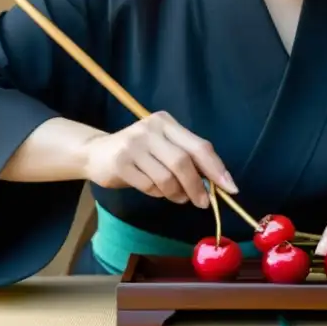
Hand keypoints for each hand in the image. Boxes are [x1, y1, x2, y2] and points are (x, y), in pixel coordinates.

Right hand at [82, 110, 237, 208]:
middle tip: (203, 203)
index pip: (199, 145)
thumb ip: (187, 159)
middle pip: (184, 162)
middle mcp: (151, 128)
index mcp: (166, 122)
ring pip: (167, 177)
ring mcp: (134, 144)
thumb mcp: (163, 147)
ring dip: (177, 194)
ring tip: (177, 197)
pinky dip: (158, 194)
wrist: (95, 153)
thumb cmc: (139, 153)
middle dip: (198, 186)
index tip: (230, 188)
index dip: (217, 168)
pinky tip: (156, 191)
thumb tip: (216, 183)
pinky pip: (149, 186)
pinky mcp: (121, 162)